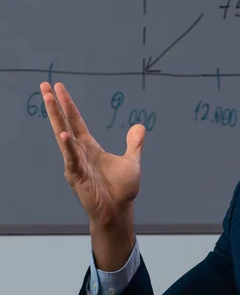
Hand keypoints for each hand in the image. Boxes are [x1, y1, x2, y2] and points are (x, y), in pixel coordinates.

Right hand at [42, 82, 144, 268]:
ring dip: (56, 118)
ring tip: (47, 99)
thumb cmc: (122, 189)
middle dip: (55, 105)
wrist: (119, 210)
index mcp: (90, 147)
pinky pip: (72, 158)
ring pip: (63, 136)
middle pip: (64, 123)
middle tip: (44, 84)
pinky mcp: (77, 176)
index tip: (59, 87)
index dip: (68, 105)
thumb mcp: (132, 161)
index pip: (76, 121)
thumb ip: (134, 144)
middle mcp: (79, 152)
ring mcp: (76, 163)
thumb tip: (140, 125)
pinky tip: (64, 134)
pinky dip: (68, 147)